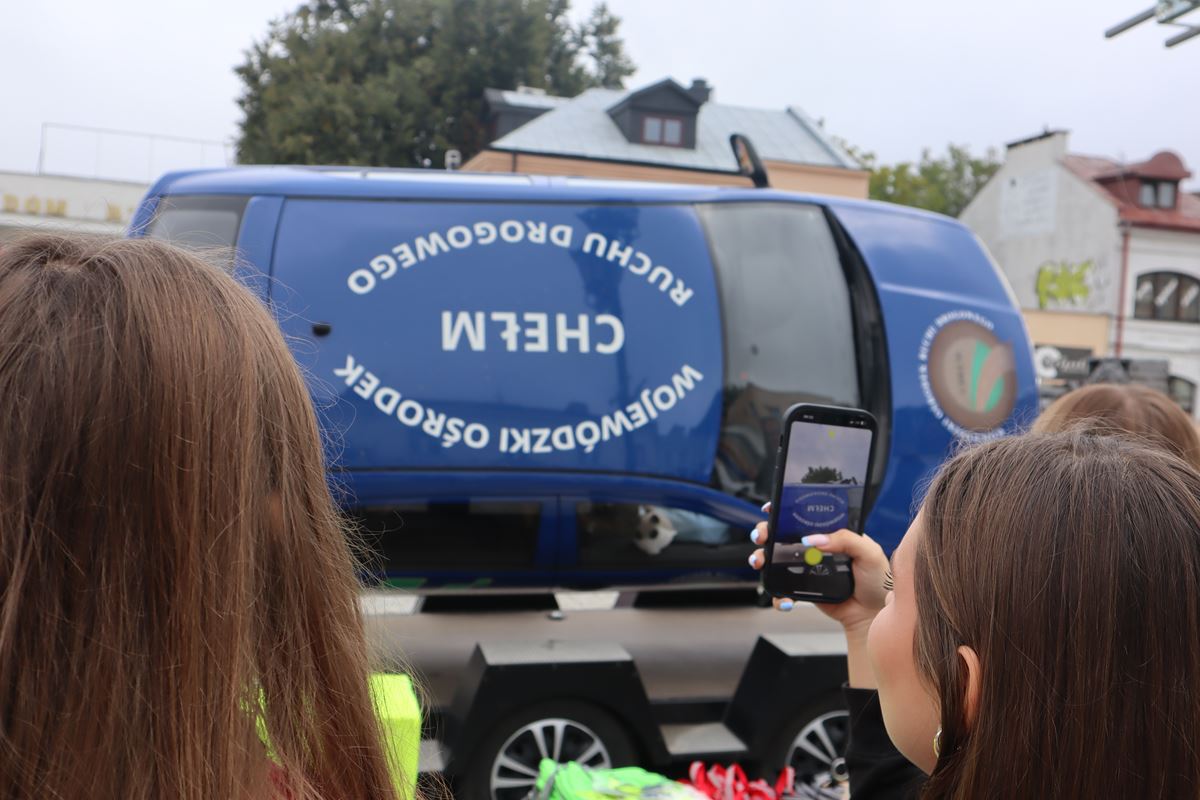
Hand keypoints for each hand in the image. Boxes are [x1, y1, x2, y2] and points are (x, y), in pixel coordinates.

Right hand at [750, 504, 889, 635]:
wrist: (873, 613)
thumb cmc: (877, 580)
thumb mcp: (868, 552)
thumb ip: (845, 539)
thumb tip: (813, 539)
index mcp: (830, 533)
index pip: (804, 516)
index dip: (784, 510)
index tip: (772, 509)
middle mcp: (814, 548)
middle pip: (781, 535)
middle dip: (764, 532)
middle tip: (761, 537)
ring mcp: (805, 568)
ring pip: (775, 560)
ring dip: (761, 559)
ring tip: (760, 563)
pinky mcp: (802, 589)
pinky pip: (782, 589)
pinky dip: (777, 595)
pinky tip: (785, 600)